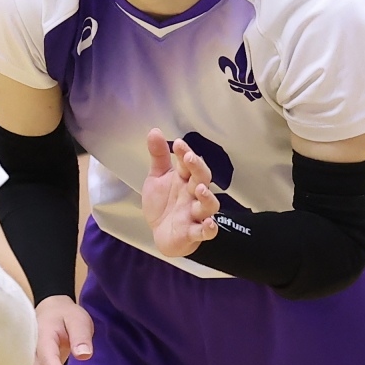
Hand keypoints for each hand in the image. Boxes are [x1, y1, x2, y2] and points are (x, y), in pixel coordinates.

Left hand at [140, 130, 218, 259]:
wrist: (161, 234)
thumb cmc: (163, 204)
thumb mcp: (157, 178)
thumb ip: (158, 156)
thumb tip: (155, 130)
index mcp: (185, 179)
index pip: (188, 163)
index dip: (185, 153)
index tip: (177, 144)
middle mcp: (193, 195)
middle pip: (202, 179)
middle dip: (197, 168)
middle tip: (189, 158)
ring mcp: (195, 214)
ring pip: (209, 204)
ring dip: (207, 197)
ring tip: (200, 189)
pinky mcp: (193, 233)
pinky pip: (205, 231)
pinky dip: (209, 229)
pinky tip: (208, 224)